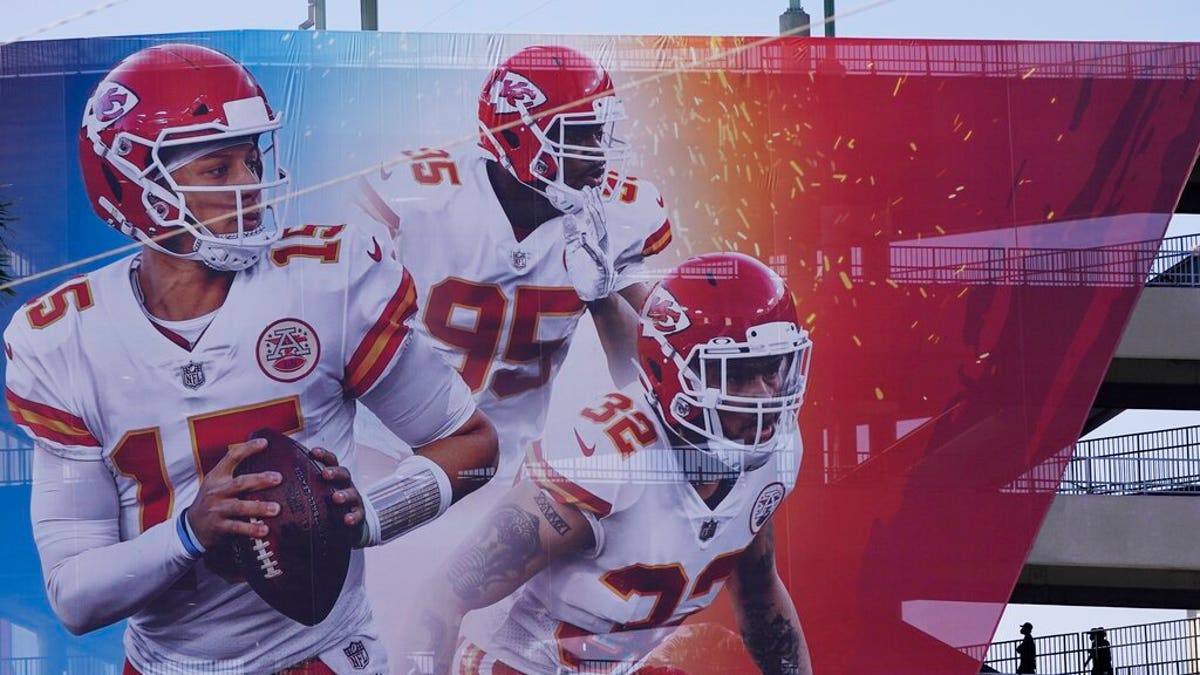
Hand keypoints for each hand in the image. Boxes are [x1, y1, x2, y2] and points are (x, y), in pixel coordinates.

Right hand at [186, 438, 281, 548]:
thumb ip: (235, 474)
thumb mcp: (217, 483)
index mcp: (217, 476)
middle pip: (240, 483)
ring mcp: (217, 509)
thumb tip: (266, 462)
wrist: (191, 526)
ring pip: (239, 507)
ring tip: (276, 509)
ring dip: (259, 507)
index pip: (232, 457)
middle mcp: (216, 491)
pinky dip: (251, 529)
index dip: (248, 448)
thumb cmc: (212, 501)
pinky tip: (264, 529)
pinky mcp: (218, 526)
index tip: (264, 443)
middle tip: (278, 478)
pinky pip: (237, 527)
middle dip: (260, 480)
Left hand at [308, 447, 366, 536]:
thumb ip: (301, 486)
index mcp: (334, 477)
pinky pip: (357, 515)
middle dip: (334, 472)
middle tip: (325, 474)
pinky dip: (353, 517)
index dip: (323, 455)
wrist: (345, 526)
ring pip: (352, 494)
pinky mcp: (358, 515)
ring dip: (344, 494)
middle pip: (343, 473)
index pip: (330, 462)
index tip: (313, 451)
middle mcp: (345, 485)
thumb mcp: (315, 493)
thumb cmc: (325, 506)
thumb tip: (274, 478)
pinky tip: (346, 519)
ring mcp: (353, 500)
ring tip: (336, 498)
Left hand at [562, 186, 616, 301]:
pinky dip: (589, 246)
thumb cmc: (585, 271)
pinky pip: (594, 255)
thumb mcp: (574, 249)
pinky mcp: (601, 267)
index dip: (592, 202)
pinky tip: (583, 237)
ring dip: (594, 219)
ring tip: (588, 206)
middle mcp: (603, 244)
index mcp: (598, 239)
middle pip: (599, 221)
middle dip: (594, 205)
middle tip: (589, 189)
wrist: (594, 293)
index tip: (588, 188)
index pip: (595, 217)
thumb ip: (572, 233)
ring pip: (599, 234)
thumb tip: (568, 216)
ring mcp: (603, 255)